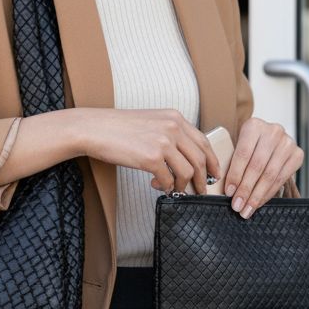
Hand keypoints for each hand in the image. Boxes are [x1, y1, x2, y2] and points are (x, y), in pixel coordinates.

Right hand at [79, 107, 220, 193]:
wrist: (94, 128)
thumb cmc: (118, 128)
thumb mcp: (151, 122)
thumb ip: (169, 134)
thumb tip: (183, 158)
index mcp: (174, 118)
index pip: (203, 141)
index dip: (212, 160)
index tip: (214, 173)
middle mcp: (173, 127)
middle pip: (200, 159)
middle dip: (203, 179)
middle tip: (201, 190)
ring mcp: (163, 142)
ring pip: (188, 172)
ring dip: (183, 185)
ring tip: (174, 189)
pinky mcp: (151, 158)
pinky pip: (168, 179)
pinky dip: (166, 187)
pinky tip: (157, 185)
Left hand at [224, 117, 303, 217]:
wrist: (269, 138)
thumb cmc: (250, 145)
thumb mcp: (238, 147)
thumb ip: (232, 162)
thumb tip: (227, 190)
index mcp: (254, 126)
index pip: (243, 154)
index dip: (235, 175)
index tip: (229, 192)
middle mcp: (273, 132)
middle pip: (257, 166)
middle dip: (246, 189)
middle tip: (238, 205)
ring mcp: (287, 143)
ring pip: (270, 175)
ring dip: (257, 195)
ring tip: (247, 208)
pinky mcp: (297, 154)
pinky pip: (281, 179)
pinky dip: (268, 193)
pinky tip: (259, 202)